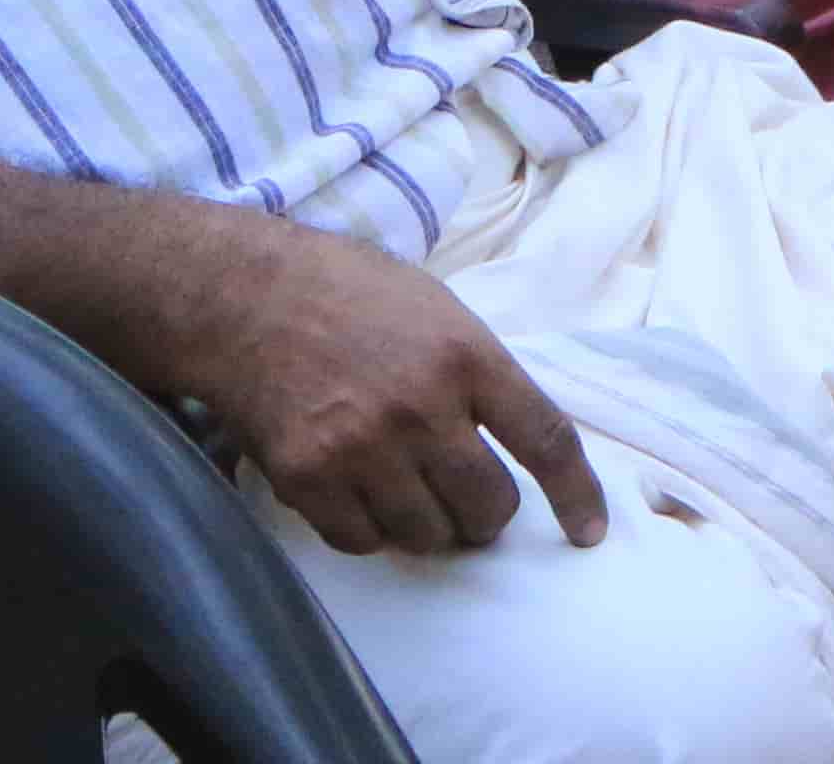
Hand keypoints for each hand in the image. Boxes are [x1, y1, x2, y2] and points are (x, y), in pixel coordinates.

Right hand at [150, 219, 606, 558]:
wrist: (245, 297)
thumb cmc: (348, 292)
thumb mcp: (439, 309)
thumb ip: (478, 373)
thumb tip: (512, 437)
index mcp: (468, 356)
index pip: (545, 438)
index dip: (576, 493)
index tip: (588, 532)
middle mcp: (423, 408)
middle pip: (489, 505)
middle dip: (487, 515)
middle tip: (471, 501)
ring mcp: (363, 448)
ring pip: (428, 535)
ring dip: (430, 528)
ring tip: (412, 495)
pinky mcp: (308, 479)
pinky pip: (363, 540)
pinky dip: (371, 530)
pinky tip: (362, 496)